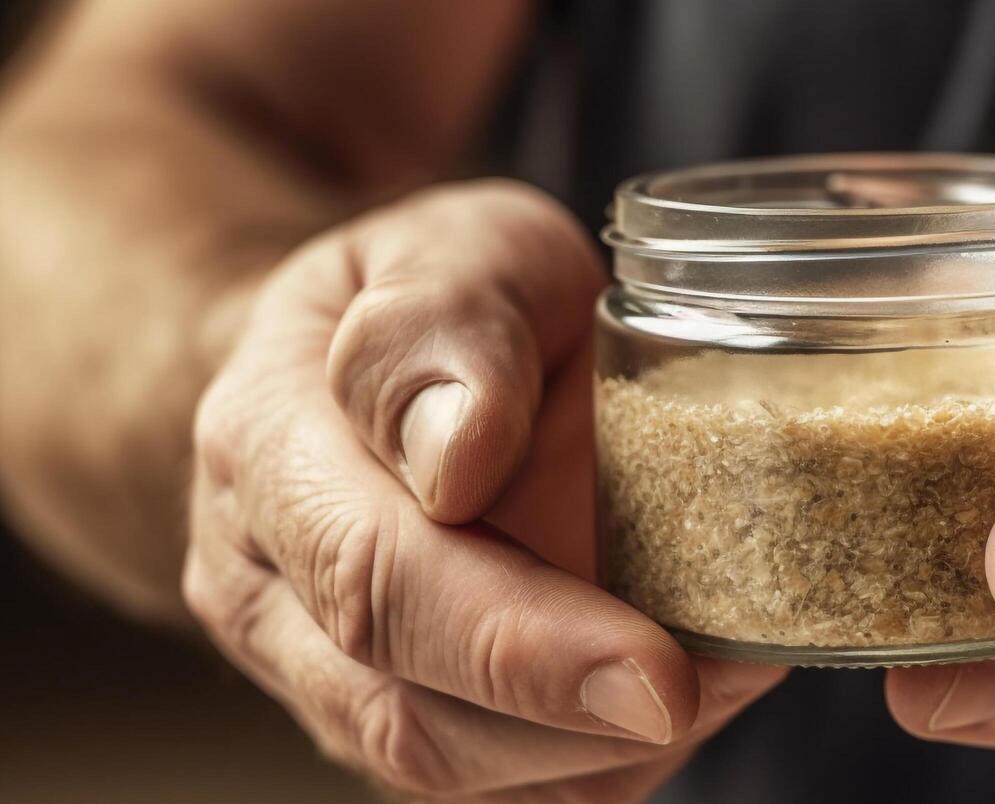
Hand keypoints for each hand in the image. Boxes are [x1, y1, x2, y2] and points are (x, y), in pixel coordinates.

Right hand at [184, 181, 783, 801]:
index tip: (653, 669)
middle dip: (571, 721)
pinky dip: (598, 758)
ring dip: (597, 748)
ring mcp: (320, 668)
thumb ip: (443, 320)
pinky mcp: (393, 714)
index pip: (376, 577)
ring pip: (450, 769)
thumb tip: (458, 452)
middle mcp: (268, 586)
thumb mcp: (450, 246)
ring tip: (725, 671)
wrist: (363, 358)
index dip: (518, 642)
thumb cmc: (431, 293)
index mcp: (270, 448)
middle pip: (404, 710)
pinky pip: (497, 782)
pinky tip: (686, 689)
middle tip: (716, 687)